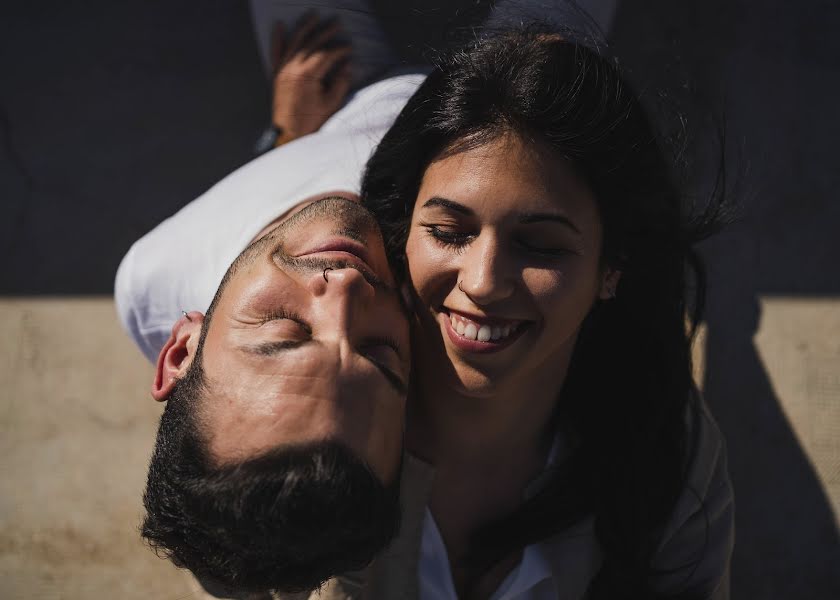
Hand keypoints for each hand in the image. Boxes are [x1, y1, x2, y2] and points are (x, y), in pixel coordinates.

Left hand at [270, 13, 351, 142]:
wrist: (289, 135)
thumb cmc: (311, 122)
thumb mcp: (330, 104)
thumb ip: (340, 83)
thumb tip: (347, 66)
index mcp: (307, 75)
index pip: (325, 55)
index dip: (339, 50)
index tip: (349, 49)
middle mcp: (293, 69)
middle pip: (311, 44)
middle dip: (325, 32)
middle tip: (337, 23)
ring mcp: (283, 70)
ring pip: (294, 42)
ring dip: (305, 27)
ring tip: (314, 15)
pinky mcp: (277, 75)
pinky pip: (276, 53)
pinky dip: (278, 39)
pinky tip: (280, 25)